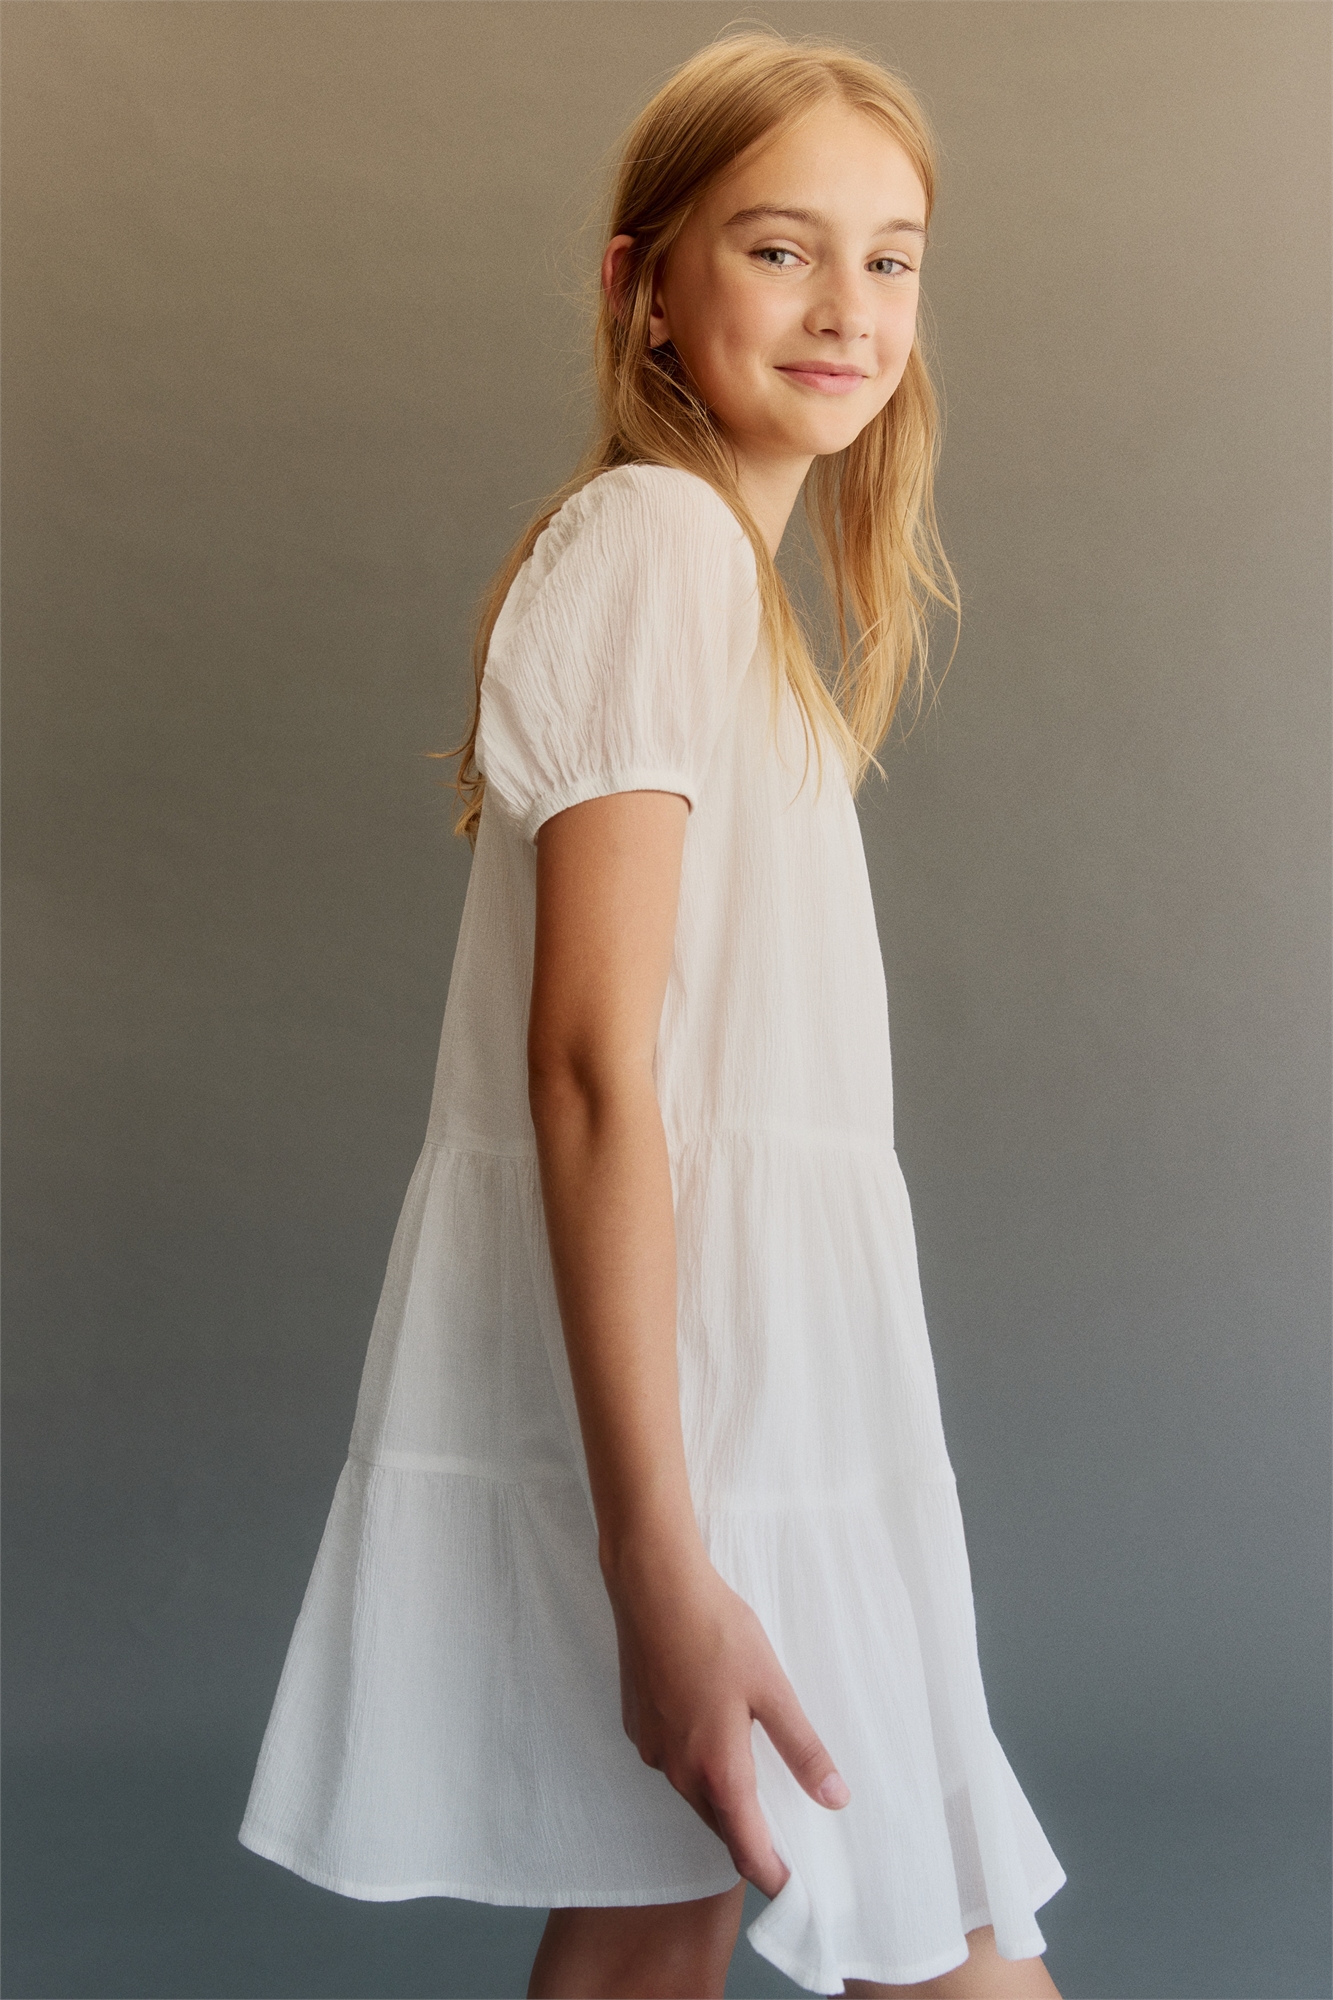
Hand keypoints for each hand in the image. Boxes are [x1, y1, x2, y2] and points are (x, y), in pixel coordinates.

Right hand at [604, 1535, 850, 1897]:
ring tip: (751, 1780)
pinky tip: (710, 1730)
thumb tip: (834, 1799)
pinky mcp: (635, 1724)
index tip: (792, 1886)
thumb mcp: (772, 1688)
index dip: (771, 1874)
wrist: (653, 1587)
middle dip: (748, 1837)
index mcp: (716, 1769)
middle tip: (782, 1834)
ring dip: (721, 1798)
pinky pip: (670, 1762)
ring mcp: (650, 1748)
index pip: (746, 1849)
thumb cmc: (717, 1632)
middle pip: (718, 1825)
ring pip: (692, 1793)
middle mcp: (677, 1770)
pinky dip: (694, 1764)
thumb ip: (802, 1748)